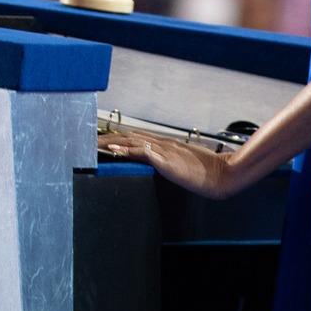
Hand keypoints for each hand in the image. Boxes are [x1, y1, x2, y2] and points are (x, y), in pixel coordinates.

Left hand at [99, 130, 243, 198]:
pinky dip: (124, 149)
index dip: (120, 138)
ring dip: (111, 142)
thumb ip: (171, 163)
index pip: (137, 137)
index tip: (104, 139)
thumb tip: (162, 165)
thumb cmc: (206, 173)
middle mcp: (162, 143)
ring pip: (131, 141)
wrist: (220, 175)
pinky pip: (141, 151)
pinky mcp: (165, 159)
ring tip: (94, 143)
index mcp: (166, 145)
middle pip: (130, 136)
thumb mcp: (184, 165)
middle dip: (109, 138)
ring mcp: (163, 150)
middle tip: (90, 139)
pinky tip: (111, 150)